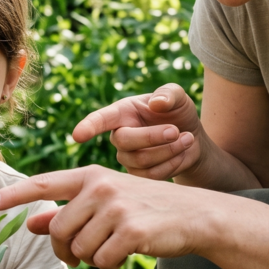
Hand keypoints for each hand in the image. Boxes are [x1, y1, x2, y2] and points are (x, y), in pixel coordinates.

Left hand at [0, 165, 197, 268]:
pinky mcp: (131, 231)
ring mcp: (116, 207)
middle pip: (58, 231)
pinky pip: (102, 260)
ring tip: (114, 245)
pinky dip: (110, 264)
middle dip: (66, 250)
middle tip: (81, 254)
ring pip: (79, 249)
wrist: (195, 215)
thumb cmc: (144, 209)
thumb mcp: (105, 203)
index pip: (43, 184)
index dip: (13, 196)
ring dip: (93, 258)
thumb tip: (30, 223)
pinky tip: (127, 252)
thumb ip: (66, 212)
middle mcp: (100, 187)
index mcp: (89, 176)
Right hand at [73, 83, 204, 179]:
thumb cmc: (177, 113)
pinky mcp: (139, 175)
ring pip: (141, 160)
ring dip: (169, 149)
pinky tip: (181, 152)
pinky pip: (152, 175)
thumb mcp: (177, 97)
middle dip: (153, 136)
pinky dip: (173, 162)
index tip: (78, 135)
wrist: (190, 138)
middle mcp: (119, 136)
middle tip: (175, 130)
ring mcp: (127, 158)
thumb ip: (169, 93)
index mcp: (122, 113)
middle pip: (124, 141)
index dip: (89, 127)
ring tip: (187, 138)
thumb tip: (157, 103)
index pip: (100, 119)